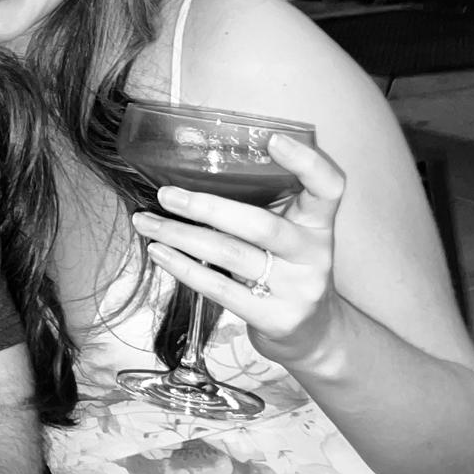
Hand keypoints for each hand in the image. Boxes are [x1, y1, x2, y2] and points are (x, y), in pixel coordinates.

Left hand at [130, 131, 346, 365]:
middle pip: (260, 225)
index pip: (328, 187)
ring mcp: (297, 289)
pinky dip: (183, 268)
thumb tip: (190, 172)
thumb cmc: (286, 269)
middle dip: (206, 207)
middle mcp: (314, 254)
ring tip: (146, 222)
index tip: (273, 139)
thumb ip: (262, 206)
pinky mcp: (275, 318)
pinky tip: (159, 252)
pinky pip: (221, 289)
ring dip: (181, 236)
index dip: (306, 162)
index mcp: (318, 223)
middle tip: (165, 194)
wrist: (314, 334)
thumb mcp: (288, 234)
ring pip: (231, 254)